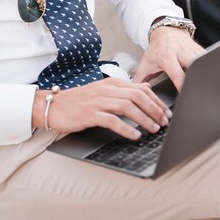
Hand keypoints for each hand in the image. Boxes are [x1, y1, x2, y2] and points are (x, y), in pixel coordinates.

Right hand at [31, 78, 170, 140]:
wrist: (53, 105)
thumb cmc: (79, 101)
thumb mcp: (103, 91)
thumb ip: (124, 89)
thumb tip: (146, 86)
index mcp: (112, 83)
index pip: (141, 88)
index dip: (156, 101)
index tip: (166, 112)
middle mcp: (106, 90)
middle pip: (137, 96)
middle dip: (154, 109)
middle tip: (164, 122)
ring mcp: (98, 101)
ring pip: (127, 107)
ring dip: (144, 119)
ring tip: (153, 129)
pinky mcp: (89, 114)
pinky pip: (111, 120)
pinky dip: (125, 128)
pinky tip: (134, 135)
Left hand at [133, 26, 205, 91]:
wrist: (165, 30)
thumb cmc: (157, 48)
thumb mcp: (146, 62)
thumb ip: (140, 79)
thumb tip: (134, 93)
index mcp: (167, 57)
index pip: (178, 74)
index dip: (183, 86)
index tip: (186, 96)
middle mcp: (181, 53)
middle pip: (193, 66)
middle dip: (197, 79)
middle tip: (200, 92)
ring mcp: (192, 50)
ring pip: (203, 62)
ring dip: (205, 73)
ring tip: (206, 86)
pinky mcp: (200, 49)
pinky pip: (208, 58)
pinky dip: (209, 67)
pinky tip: (209, 76)